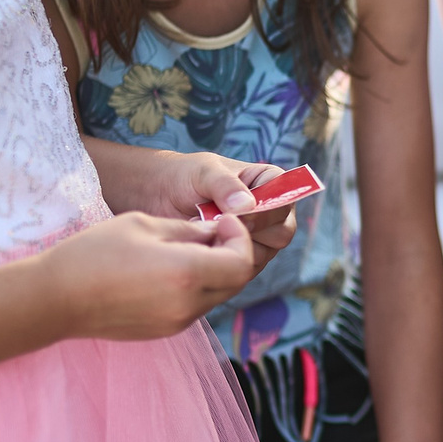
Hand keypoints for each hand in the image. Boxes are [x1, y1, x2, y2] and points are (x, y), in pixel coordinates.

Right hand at [43, 211, 256, 339]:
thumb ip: (188, 229)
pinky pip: (196, 307)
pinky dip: (197, 287)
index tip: (222, 221)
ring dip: (215, 271)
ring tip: (187, 249)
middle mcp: (188, 305)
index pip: (242, 263)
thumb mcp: (143, 225)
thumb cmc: (94, 253)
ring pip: (217, 296)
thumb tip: (215, 232)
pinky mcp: (164, 331)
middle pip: (236, 282)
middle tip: (212, 232)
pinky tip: (170, 271)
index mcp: (187, 274)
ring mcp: (177, 323)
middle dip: (232, 253)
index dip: (240, 238)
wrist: (55, 299)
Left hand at [101, 151, 299, 271]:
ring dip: (233, 247)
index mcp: (270, 183)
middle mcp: (269, 212)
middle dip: (251, 234)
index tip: (239, 214)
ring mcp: (256, 238)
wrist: (157, 197)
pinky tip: (201, 247)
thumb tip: (247, 206)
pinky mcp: (238, 258)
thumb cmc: (184, 176)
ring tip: (204, 233)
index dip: (267, 212)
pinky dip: (222, 261)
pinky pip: (242, 270)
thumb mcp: (204, 172)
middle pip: (281, 234)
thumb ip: (226, 185)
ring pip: (263, 255)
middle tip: (218, 226)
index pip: (286, 201)